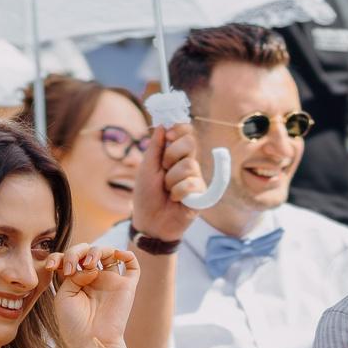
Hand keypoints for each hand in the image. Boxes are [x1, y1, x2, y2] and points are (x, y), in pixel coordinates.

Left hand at [43, 244, 138, 347]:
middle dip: (75, 252)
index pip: (70, 258)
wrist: (92, 343)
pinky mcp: (127, 287)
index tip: (50, 265)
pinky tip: (117, 254)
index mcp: (76, 282)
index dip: (59, 256)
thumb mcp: (63, 296)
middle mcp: (94, 279)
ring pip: (108, 252)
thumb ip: (73, 275)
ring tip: (88, 265)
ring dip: (96, 251)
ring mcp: (110, 282)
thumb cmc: (74, 324)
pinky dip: (127, 254)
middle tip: (69, 268)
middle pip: (87, 251)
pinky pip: (132, 265)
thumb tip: (91, 268)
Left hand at [131, 121, 203, 242]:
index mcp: (174, 155)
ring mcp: (196, 178)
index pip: (186, 133)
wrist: (150, 222)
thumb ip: (154, 148)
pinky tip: (175, 199)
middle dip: (171, 155)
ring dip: (171, 179)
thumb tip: (162, 125)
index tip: (169, 135)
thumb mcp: (146, 169)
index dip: (180, 129)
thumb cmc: (146, 196)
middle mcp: (187, 164)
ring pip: (189, 165)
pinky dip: (178, 192)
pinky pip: (192, 183)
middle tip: (163, 170)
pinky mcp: (202, 194)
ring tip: (167, 190)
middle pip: (190, 142)